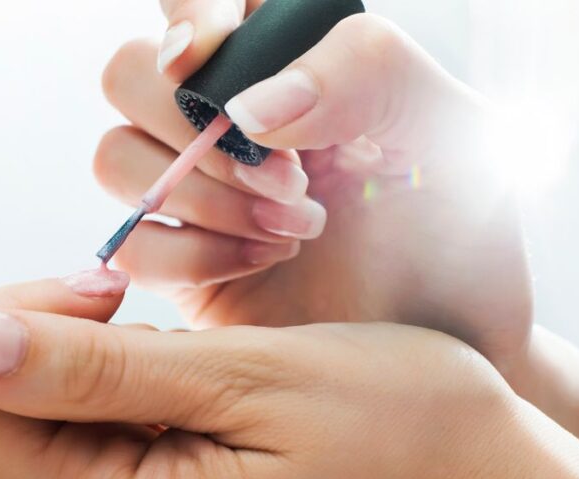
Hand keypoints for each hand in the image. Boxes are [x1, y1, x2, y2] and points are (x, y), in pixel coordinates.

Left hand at [0, 315, 578, 478]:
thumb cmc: (402, 437)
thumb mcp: (250, 380)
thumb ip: (93, 369)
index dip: (5, 322)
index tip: (96, 286)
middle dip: (53, 337)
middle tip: (137, 303)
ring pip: (46, 419)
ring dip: (96, 360)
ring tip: (189, 354)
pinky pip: (96, 436)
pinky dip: (126, 387)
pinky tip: (191, 379)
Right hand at [96, 6, 532, 380]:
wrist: (455, 343)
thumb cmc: (463, 233)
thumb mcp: (453, 128)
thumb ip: (368, 71)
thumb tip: (250, 106)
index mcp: (288, 61)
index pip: (198, 2)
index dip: (189, 17)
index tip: (204, 59)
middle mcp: (229, 121)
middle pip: (128, 74)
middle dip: (194, 126)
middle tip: (289, 177)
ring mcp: (196, 194)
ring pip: (115, 157)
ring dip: (200, 195)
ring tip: (295, 230)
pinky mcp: (180, 265)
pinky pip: (129, 244)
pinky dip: (190, 255)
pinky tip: (262, 263)